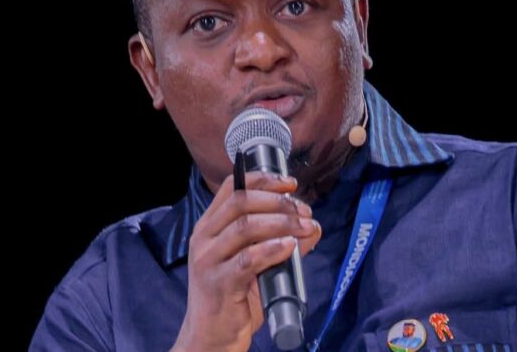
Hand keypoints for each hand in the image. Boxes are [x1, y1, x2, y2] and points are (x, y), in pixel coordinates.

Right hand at [170, 172, 321, 351]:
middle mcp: (204, 237)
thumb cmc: (234, 297)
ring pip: (245, 226)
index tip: (290, 184)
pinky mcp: (219, 283)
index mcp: (209, 226)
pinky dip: (272, 249)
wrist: (212, 337)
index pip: (232, 187)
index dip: (263, 179)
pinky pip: (248, 259)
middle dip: (278, 202)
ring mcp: (208, 260)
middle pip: (241, 202)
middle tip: (303, 211)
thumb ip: (279, 241)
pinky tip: (290, 247)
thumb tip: (312, 226)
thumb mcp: (256, 263)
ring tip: (304, 227)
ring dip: (281, 223)